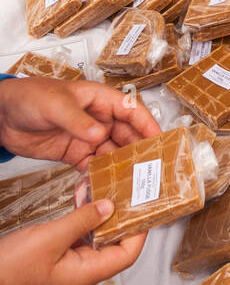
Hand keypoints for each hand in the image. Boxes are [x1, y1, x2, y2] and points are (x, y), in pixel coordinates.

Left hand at [0, 77, 160, 171]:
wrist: (2, 115)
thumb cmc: (29, 97)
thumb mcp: (54, 105)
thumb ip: (77, 120)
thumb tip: (99, 134)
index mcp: (98, 99)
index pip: (131, 110)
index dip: (147, 124)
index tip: (160, 140)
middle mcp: (97, 118)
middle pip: (127, 135)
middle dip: (139, 150)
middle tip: (151, 168)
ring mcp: (86, 137)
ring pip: (112, 153)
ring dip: (122, 167)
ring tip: (133, 182)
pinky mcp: (74, 154)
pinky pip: (93, 167)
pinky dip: (100, 177)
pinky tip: (106, 187)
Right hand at [0, 201, 145, 284]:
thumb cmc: (13, 268)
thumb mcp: (50, 237)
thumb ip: (82, 221)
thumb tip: (109, 207)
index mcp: (86, 275)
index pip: (127, 255)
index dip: (138, 231)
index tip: (144, 208)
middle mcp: (83, 275)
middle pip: (113, 245)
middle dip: (117, 217)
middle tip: (122, 192)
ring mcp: (70, 269)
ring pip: (94, 240)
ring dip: (97, 215)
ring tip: (98, 189)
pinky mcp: (57, 261)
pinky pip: (78, 240)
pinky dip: (81, 221)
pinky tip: (80, 201)